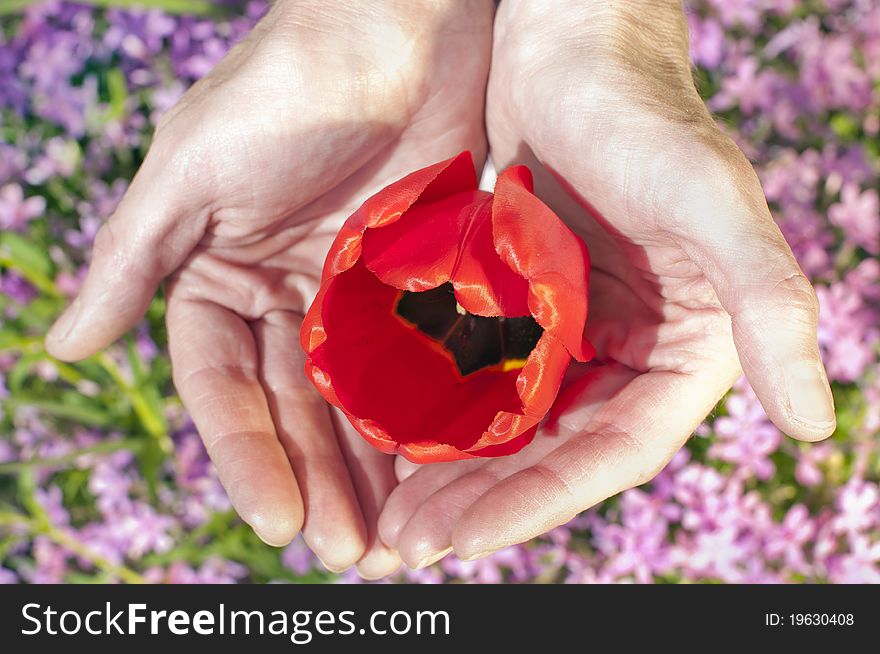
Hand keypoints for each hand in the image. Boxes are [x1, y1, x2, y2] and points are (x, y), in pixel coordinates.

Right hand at [46, 0, 493, 576]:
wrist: (396, 29)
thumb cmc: (284, 88)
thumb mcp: (191, 171)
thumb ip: (134, 260)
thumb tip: (65, 347)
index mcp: (220, 282)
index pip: (225, 390)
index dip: (248, 457)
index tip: (277, 521)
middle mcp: (283, 300)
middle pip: (297, 412)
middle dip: (318, 483)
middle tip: (347, 554)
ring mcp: (351, 299)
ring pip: (359, 403)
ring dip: (371, 471)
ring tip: (394, 540)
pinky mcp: (414, 287)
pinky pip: (420, 366)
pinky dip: (426, 419)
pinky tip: (441, 474)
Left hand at [378, 0, 835, 568]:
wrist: (568, 46)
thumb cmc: (643, 113)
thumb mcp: (712, 202)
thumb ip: (770, 304)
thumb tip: (816, 423)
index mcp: (683, 351)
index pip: (608, 453)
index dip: (538, 503)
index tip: (460, 541)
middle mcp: (627, 351)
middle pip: (550, 453)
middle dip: (481, 504)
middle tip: (404, 543)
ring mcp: (570, 331)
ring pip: (507, 424)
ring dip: (452, 473)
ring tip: (390, 513)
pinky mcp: (520, 303)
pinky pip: (478, 373)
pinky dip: (440, 411)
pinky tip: (388, 436)